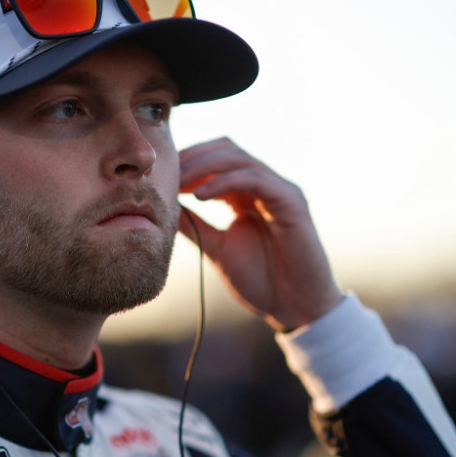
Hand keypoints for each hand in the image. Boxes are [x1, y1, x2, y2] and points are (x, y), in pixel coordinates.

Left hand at [178, 137, 342, 331]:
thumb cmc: (261, 279)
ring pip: (239, 158)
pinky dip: (225, 181)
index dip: (188, 161)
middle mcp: (265, 186)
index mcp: (247, 194)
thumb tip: (164, 206)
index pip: (216, 159)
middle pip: (226, 149)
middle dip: (194, 156)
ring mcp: (279, 190)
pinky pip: (255, 178)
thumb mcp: (217, 246)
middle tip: (168, 174)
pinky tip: (200, 196)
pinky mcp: (291, 201)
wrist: (294, 307)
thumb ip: (195, 224)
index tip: (162, 177)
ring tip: (179, 183)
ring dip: (204, 165)